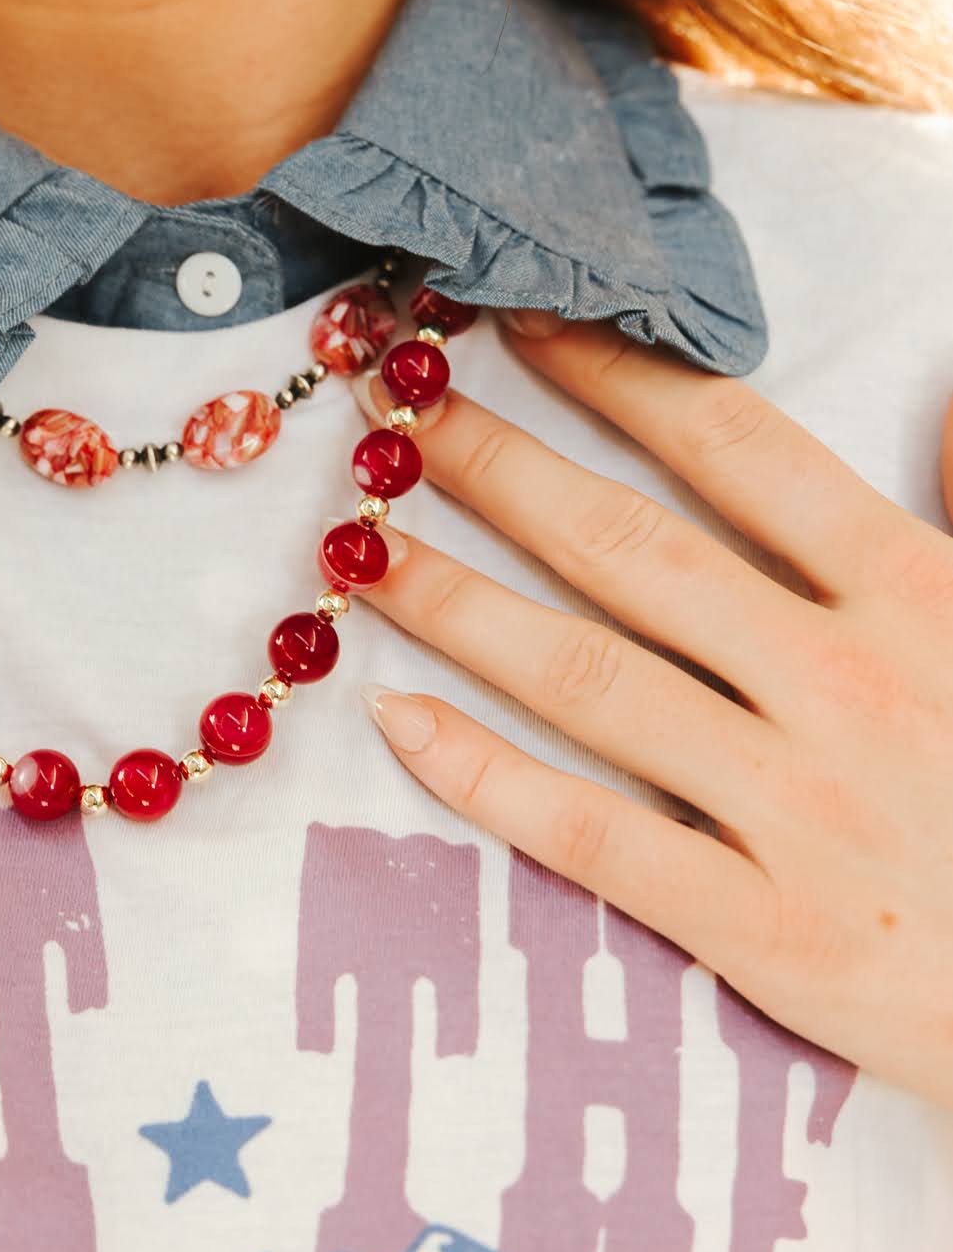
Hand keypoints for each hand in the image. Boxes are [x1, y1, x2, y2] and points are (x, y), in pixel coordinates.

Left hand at [354, 315, 952, 1108]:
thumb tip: (943, 387)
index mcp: (914, 596)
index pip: (740, 451)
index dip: (618, 375)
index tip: (519, 323)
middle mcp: (841, 686)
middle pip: (631, 551)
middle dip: (498, 470)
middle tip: (393, 417)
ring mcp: (794, 810)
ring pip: (586, 679)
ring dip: (457, 603)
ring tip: (357, 549)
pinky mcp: (760, 929)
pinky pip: (590, 837)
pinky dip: (484, 778)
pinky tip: (398, 722)